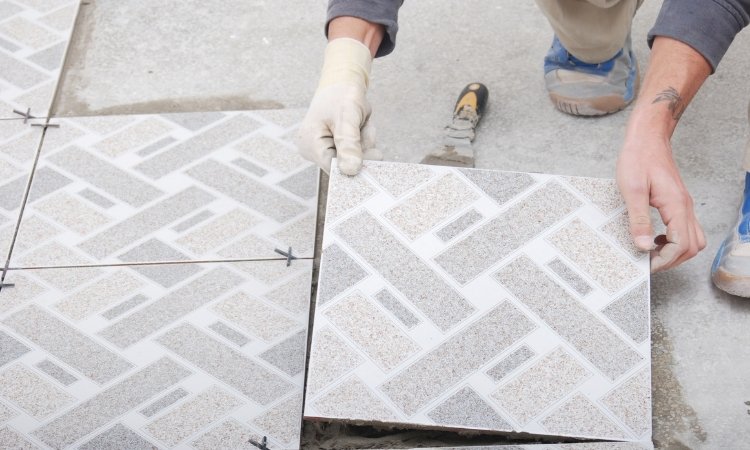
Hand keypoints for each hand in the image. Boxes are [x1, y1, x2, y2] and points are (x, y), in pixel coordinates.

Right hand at [297, 83, 379, 174]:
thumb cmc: (342, 94)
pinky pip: (353, 154)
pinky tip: (359, 129)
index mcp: (310, 143)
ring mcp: (321, 150)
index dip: (356, 164)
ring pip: (352, 160)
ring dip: (364, 144)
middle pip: (344, 165)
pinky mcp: (332, 148)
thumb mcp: (348, 115)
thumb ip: (349, 143)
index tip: (375, 155)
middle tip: (364, 128)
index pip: (334, 169)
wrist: (342, 83)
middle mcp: (312, 151)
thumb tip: (351, 170)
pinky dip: (362, 143)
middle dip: (361, 149)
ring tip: (360, 125)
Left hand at [616, 135, 705, 271]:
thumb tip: (643, 246)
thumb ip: (639, 220)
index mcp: (676, 206)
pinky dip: (675, 240)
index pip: (680, 245)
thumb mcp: (632, 190)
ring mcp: (684, 205)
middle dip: (672, 260)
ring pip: (693, 239)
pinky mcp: (678, 203)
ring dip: (676, 252)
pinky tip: (655, 238)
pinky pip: (686, 229)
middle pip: (691, 247)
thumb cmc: (638, 159)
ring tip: (652, 254)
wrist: (647, 138)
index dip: (664, 260)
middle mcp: (685, 207)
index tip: (646, 266)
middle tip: (649, 264)